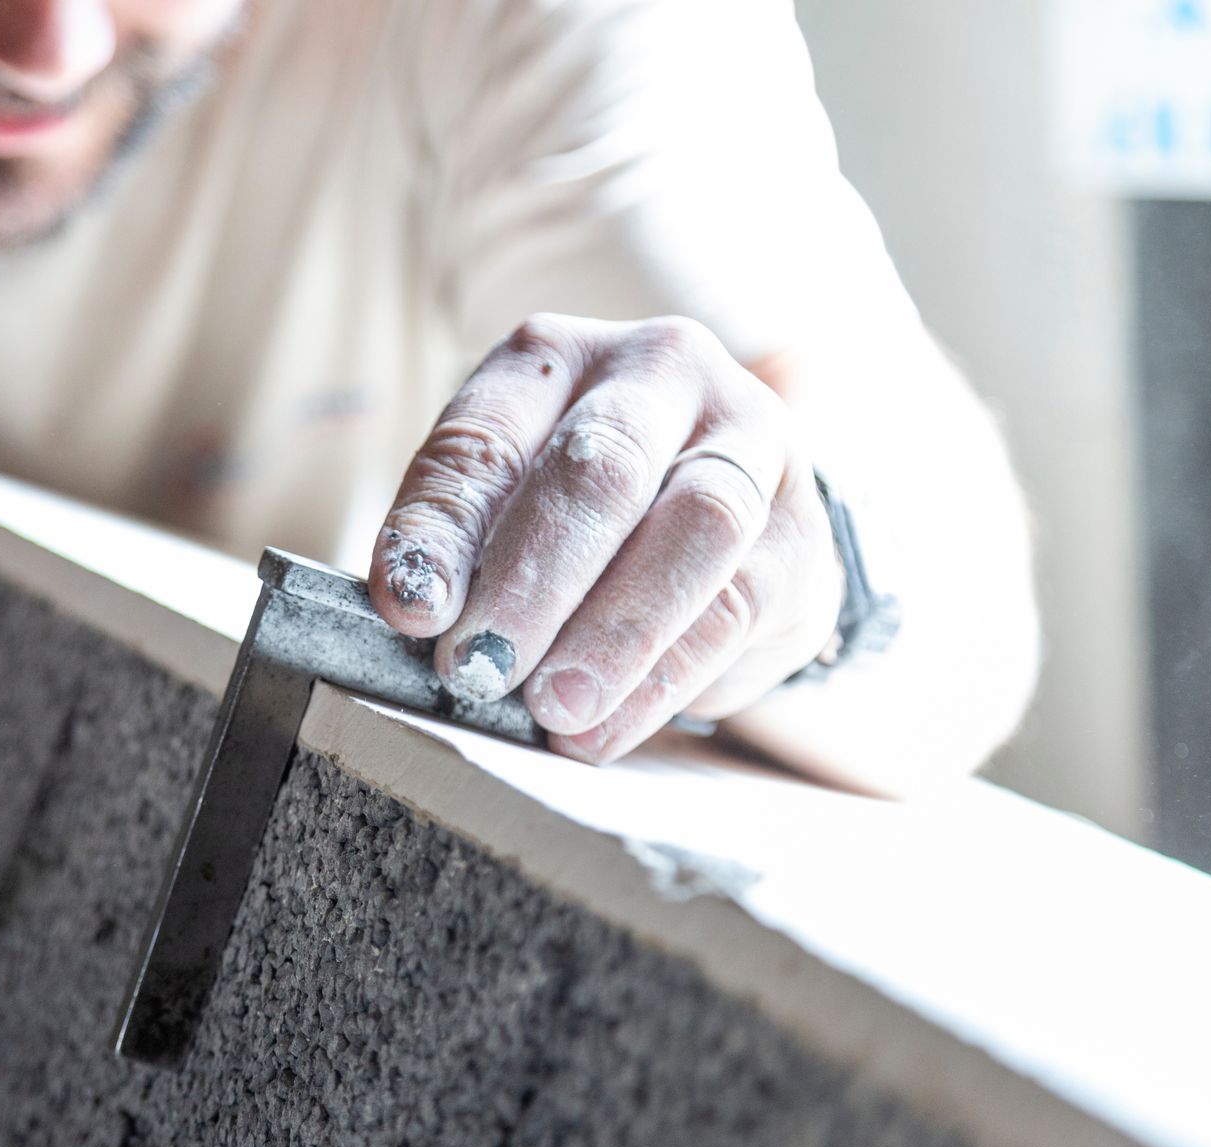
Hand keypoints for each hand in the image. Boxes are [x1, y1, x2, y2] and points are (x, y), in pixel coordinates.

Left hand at [370, 314, 842, 763]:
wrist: (718, 512)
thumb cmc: (574, 508)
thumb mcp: (496, 498)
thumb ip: (454, 537)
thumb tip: (416, 606)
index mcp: (559, 356)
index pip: (488, 436)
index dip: (440, 530)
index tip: (411, 612)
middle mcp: (666, 371)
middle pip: (603, 467)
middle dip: (533, 581)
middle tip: (481, 667)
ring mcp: (751, 443)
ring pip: (696, 528)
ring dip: (614, 635)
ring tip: (553, 708)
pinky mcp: (800, 532)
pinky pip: (738, 606)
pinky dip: (663, 679)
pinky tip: (607, 726)